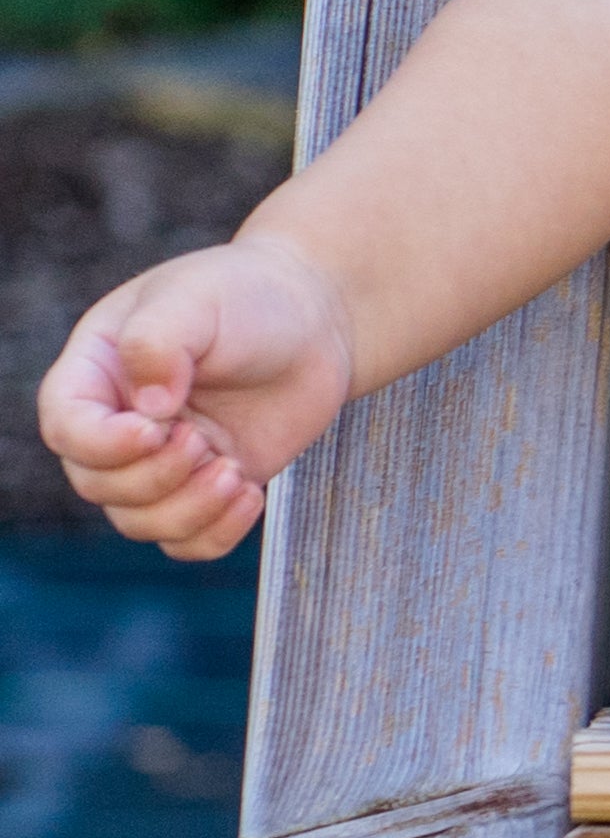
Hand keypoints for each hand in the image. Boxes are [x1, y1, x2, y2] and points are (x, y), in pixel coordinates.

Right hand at [37, 238, 355, 559]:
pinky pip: (188, 541)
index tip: (157, 428)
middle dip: (154, 476)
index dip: (101, 444)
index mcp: (96, 373)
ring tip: (233, 470)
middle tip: (204, 441)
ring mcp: (161, 460)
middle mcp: (118, 423)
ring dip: (187, 510)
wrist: (316, 320)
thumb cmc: (246, 296)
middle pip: (99, 485)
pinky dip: (214, 533)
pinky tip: (252, 493)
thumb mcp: (196, 297)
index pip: (65, 428)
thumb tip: (149, 408)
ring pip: (140, 522)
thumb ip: (158, 340)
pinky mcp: (206, 486)